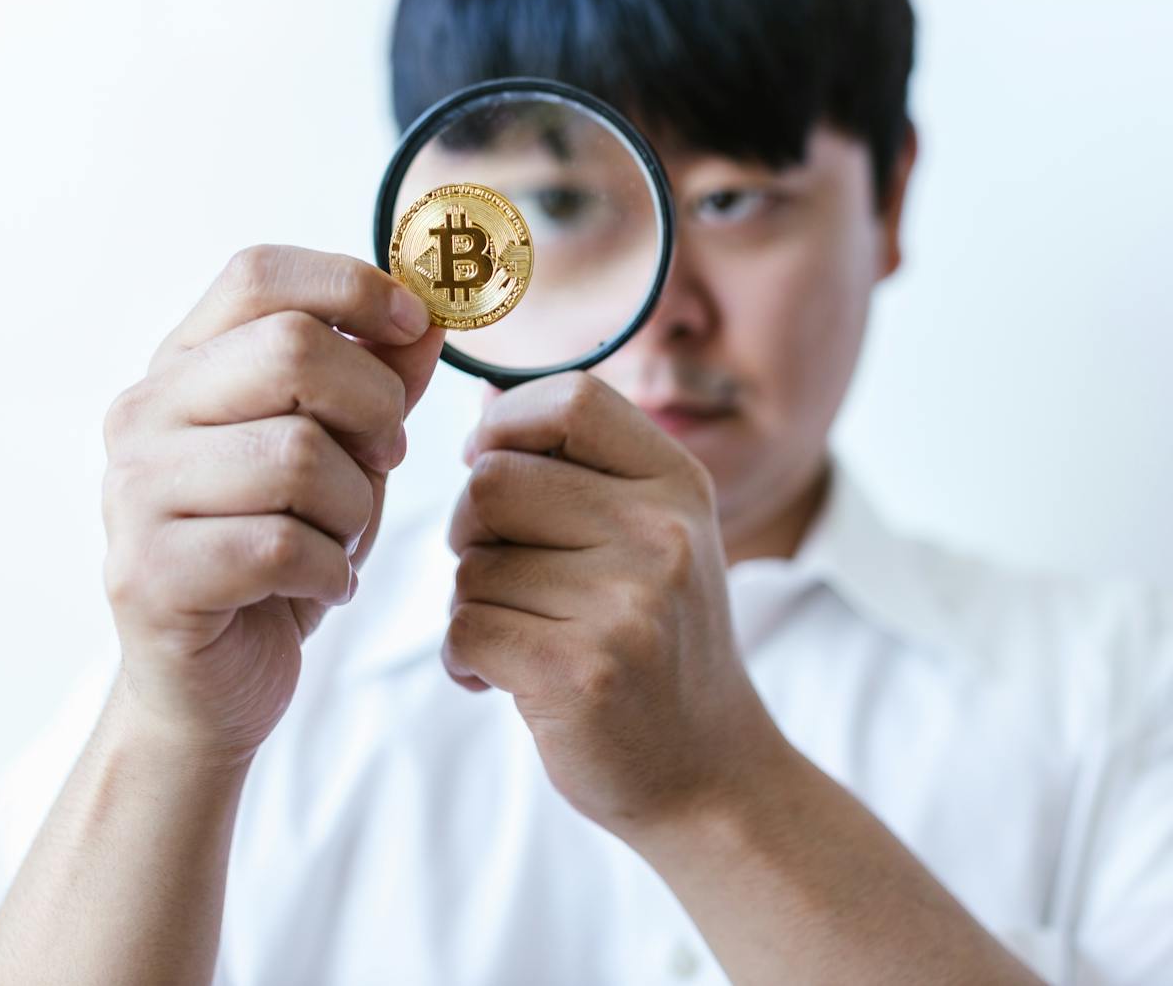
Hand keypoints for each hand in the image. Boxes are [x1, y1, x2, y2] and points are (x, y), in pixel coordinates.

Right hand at [99, 245, 443, 762]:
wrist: (210, 688)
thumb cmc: (277, 555)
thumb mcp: (344, 456)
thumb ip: (379, 380)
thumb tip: (430, 310)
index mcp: (182, 365)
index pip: (258, 274)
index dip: (351, 286)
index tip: (415, 326)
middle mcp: (142, 414)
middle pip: (291, 351)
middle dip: (372, 407)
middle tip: (385, 460)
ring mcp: (134, 493)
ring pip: (297, 454)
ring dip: (353, 506)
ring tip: (339, 537)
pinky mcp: (148, 573)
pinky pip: (280, 545)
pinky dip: (329, 567)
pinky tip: (321, 583)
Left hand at [443, 371, 783, 842]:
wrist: (709, 773)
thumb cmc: (657, 644)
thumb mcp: (650, 538)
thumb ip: (575, 471)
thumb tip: (480, 401)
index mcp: (678, 485)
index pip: (571, 399)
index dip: (506, 421)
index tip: (488, 460)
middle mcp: (662, 534)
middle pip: (493, 482)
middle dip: (471, 530)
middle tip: (502, 576)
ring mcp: (627, 604)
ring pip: (472, 566)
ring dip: (471, 606)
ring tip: (525, 639)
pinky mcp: (581, 672)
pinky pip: (465, 629)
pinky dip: (464, 660)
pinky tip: (503, 681)